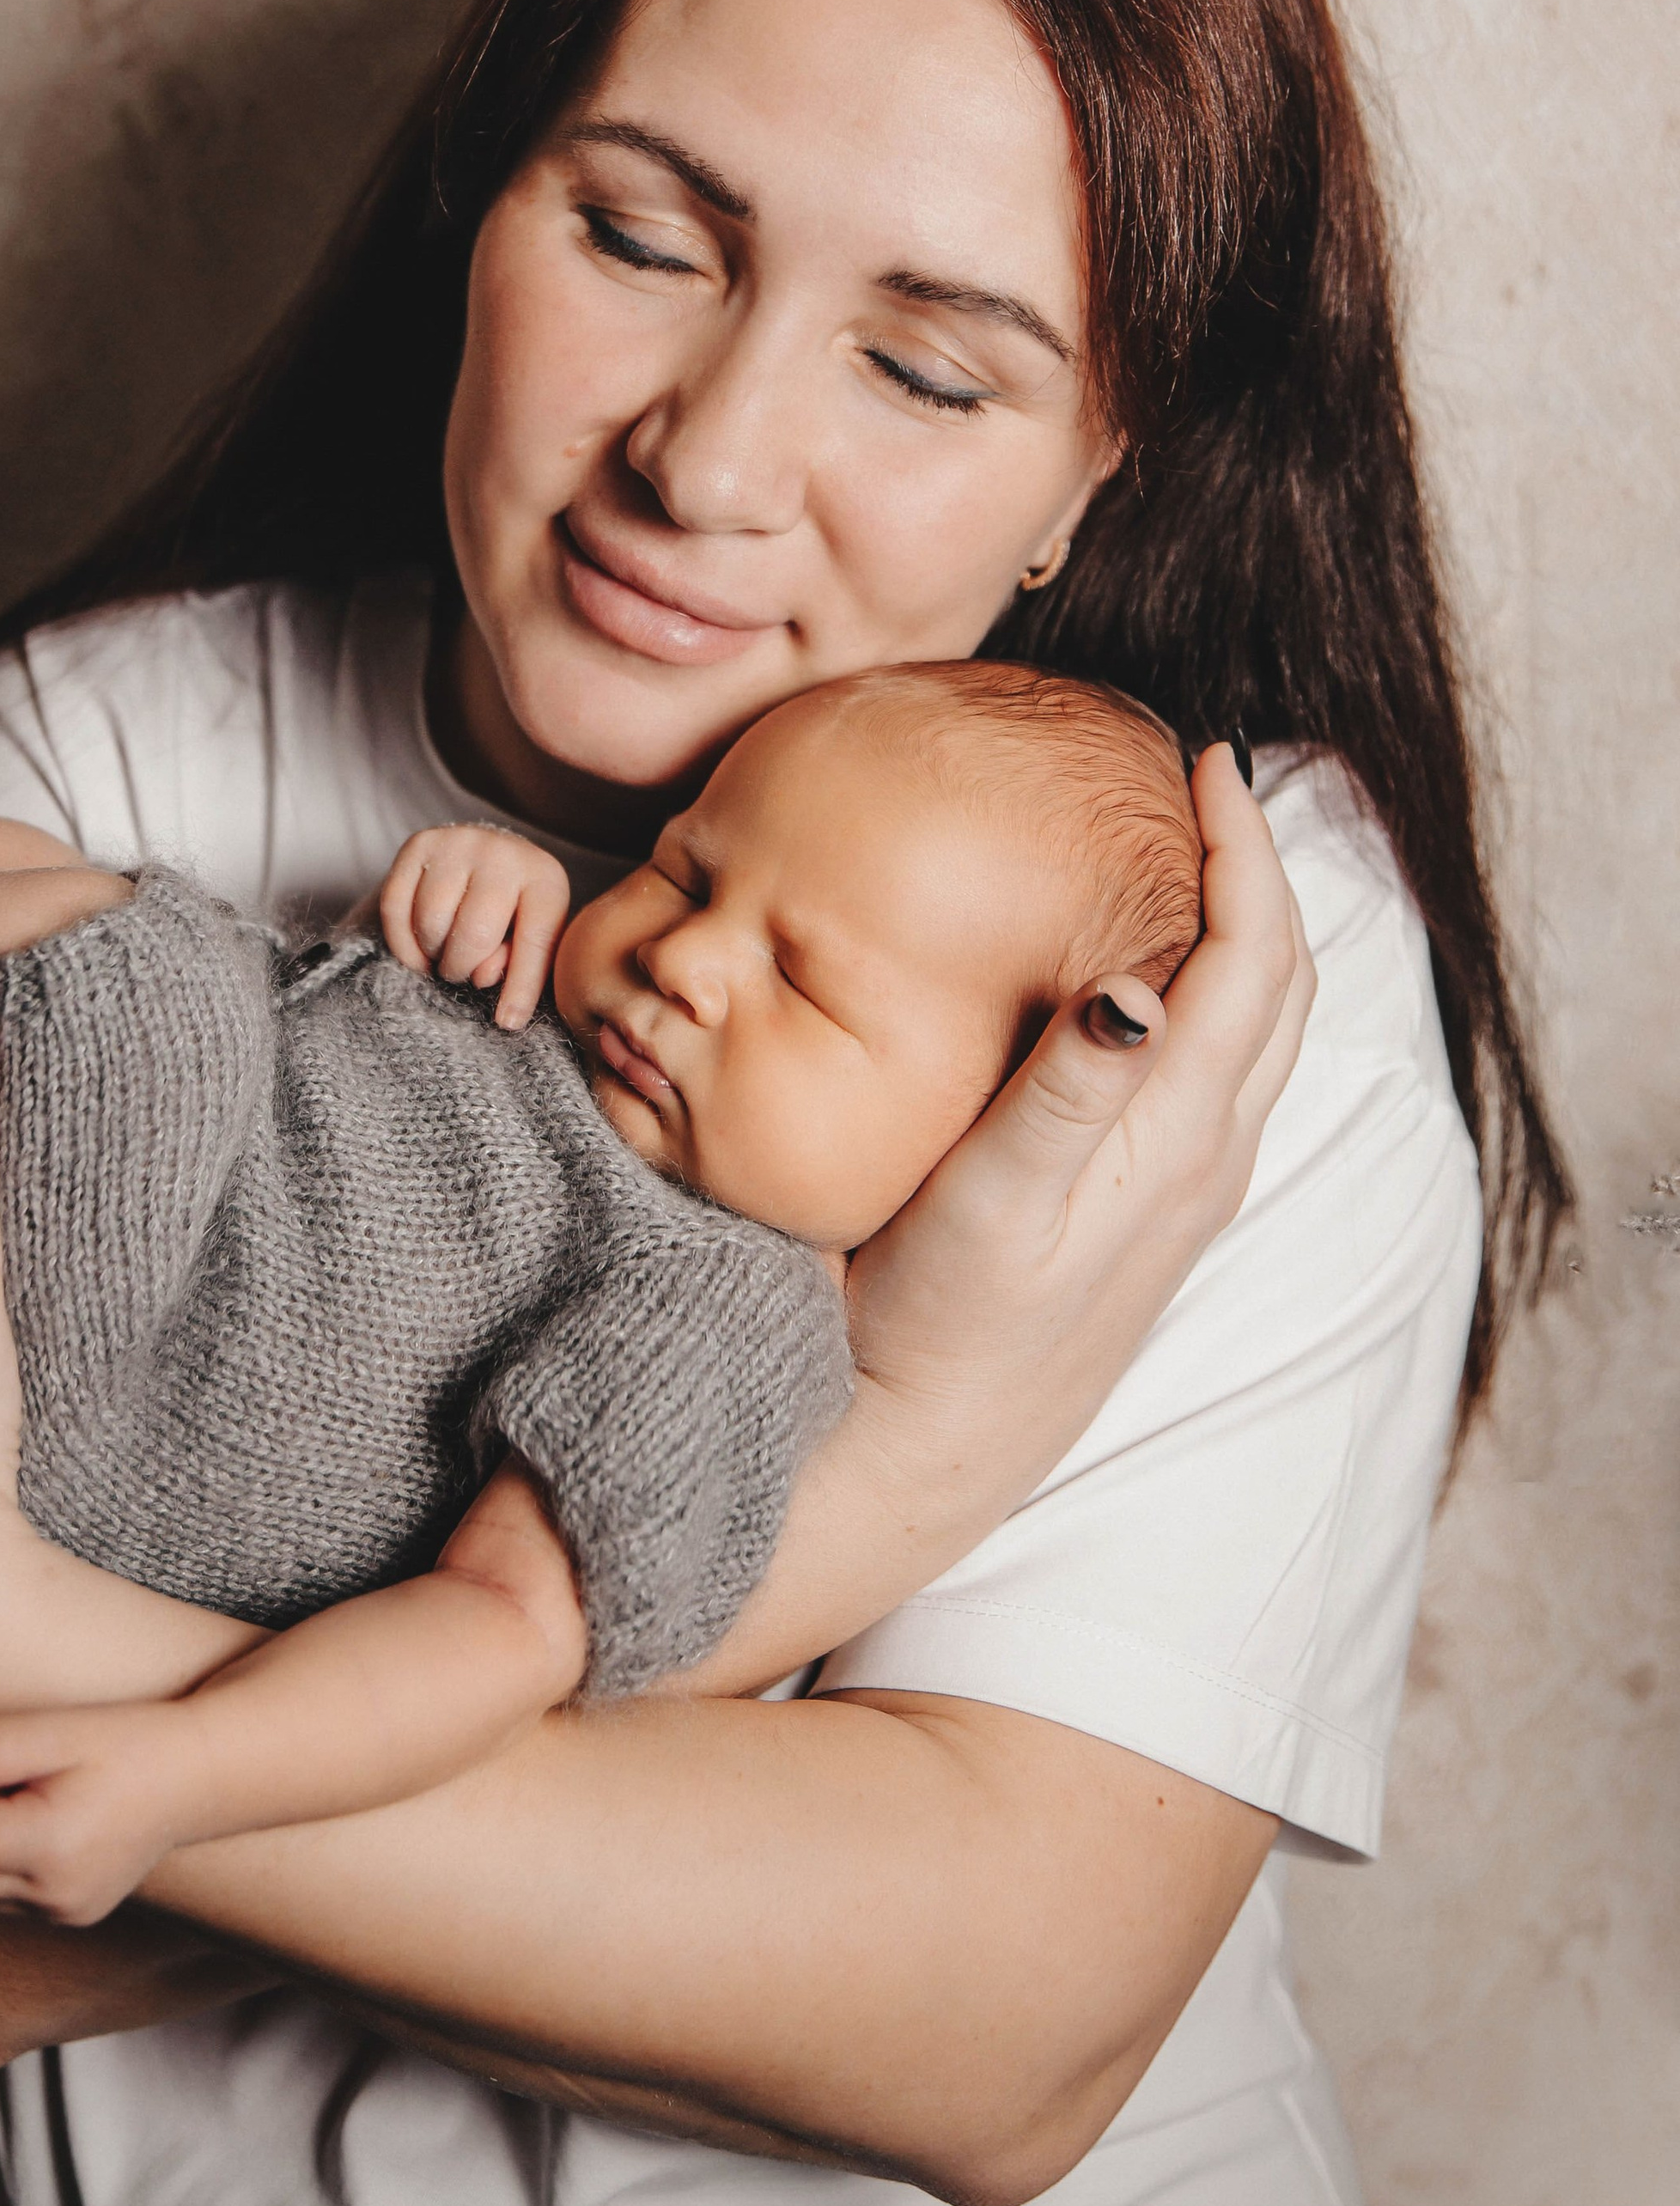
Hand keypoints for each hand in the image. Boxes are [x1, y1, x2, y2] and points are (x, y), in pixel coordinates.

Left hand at [0, 1702, 203, 1927]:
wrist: (196, 1775)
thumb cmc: (128, 1741)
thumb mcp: (55, 1728)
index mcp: (52, 1848)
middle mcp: (56, 1895)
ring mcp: (67, 1912)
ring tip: (19, 1789)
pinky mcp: (75, 1914)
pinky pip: (10, 1896)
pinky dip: (1, 1862)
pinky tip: (33, 1820)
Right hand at [378, 824, 570, 1027]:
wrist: (491, 855)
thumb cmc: (517, 909)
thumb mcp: (534, 937)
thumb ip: (520, 965)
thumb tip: (483, 977)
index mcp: (545, 879)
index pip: (534, 941)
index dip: (520, 988)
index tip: (508, 1023)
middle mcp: (502, 853)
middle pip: (474, 934)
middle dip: (463, 968)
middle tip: (461, 971)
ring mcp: (457, 843)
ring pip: (430, 922)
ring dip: (433, 953)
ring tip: (445, 952)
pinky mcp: (419, 844)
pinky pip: (394, 906)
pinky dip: (402, 942)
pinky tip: (418, 951)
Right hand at [849, 740, 1312, 1427]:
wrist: (924, 1448)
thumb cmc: (937, 1324)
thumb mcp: (993, 1203)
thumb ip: (1070, 1092)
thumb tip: (1142, 984)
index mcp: (1177, 1138)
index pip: (1252, 957)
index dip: (1243, 846)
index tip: (1205, 756)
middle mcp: (1206, 1159)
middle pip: (1280, 984)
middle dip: (1261, 869)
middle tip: (1206, 781)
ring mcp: (1188, 1190)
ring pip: (1259, 1029)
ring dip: (1246, 928)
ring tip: (1190, 850)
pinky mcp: (1156, 1212)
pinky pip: (1221, 1068)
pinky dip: (1212, 988)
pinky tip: (1149, 972)